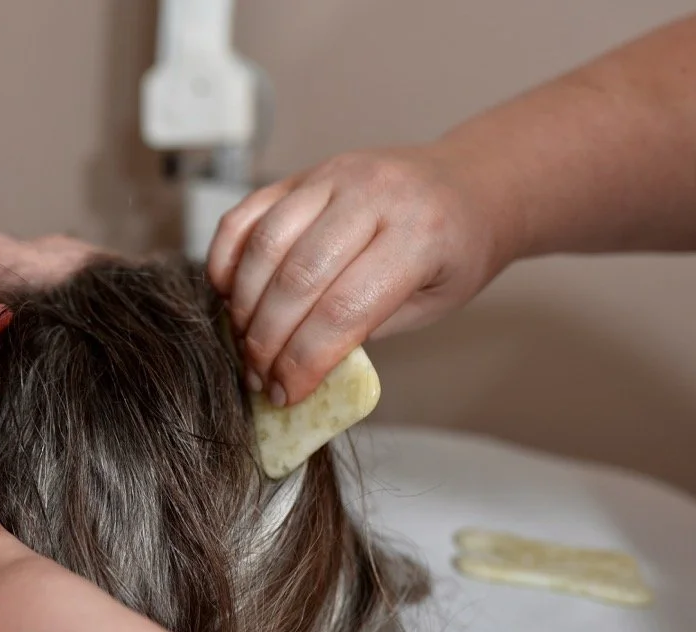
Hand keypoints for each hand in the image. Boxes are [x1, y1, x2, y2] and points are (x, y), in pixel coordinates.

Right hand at [207, 144, 513, 404]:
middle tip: (258, 376)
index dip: (305, 362)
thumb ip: (365, 328)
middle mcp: (373, 195)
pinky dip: (226, 258)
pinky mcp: (302, 174)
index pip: (343, 311)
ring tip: (244, 341)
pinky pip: (246, 214)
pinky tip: (229, 295)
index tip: (286, 393)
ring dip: (244, 304)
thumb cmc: (455, 252)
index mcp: (419, 235)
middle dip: (268, 340)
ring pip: (265, 245)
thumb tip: (295, 366)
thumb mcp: (430, 304)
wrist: (469, 184)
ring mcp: (332, 176)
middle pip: (297, 279)